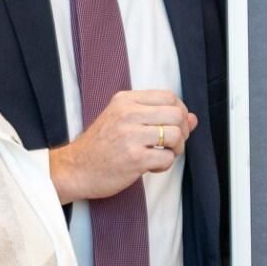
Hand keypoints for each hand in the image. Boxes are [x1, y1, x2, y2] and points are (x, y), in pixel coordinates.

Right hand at [51, 89, 196, 201]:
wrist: (74, 169)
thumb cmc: (99, 146)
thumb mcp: (123, 120)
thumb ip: (157, 116)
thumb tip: (193, 118)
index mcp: (125, 100)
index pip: (168, 96)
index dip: (180, 111)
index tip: (174, 125)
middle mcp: (127, 114)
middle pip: (176, 115)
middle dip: (182, 131)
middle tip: (172, 143)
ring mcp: (130, 136)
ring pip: (175, 135)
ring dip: (176, 149)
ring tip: (161, 155)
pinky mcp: (134, 159)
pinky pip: (167, 158)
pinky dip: (165, 165)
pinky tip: (151, 167)